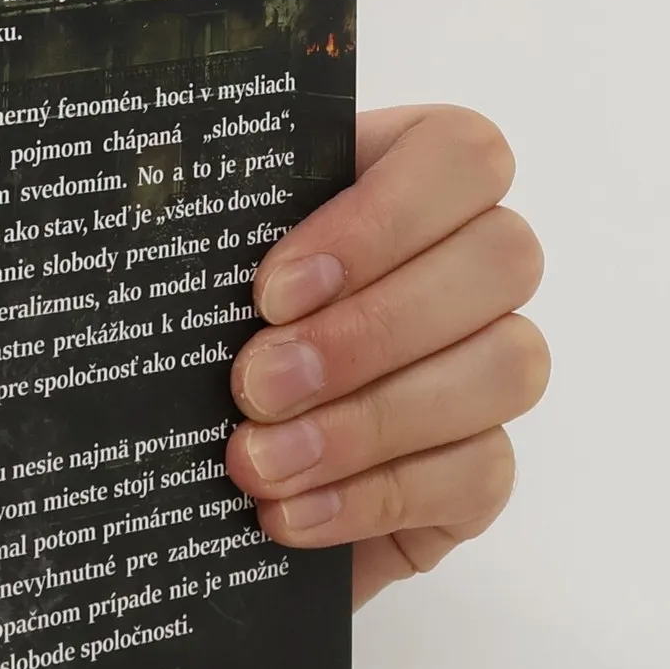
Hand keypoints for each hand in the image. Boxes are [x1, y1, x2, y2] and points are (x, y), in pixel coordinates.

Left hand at [225, 105, 548, 608]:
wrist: (194, 483)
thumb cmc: (202, 348)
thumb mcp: (194, 276)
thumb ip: (207, 231)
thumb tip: (163, 208)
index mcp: (407, 184)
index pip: (458, 155)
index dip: (380, 219)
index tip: (272, 291)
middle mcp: (472, 268)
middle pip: (500, 259)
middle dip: (367, 331)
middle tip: (255, 385)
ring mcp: (491, 368)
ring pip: (506, 368)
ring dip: (370, 422)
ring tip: (259, 460)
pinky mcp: (482, 470)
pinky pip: (479, 473)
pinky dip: (374, 497)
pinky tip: (290, 512)